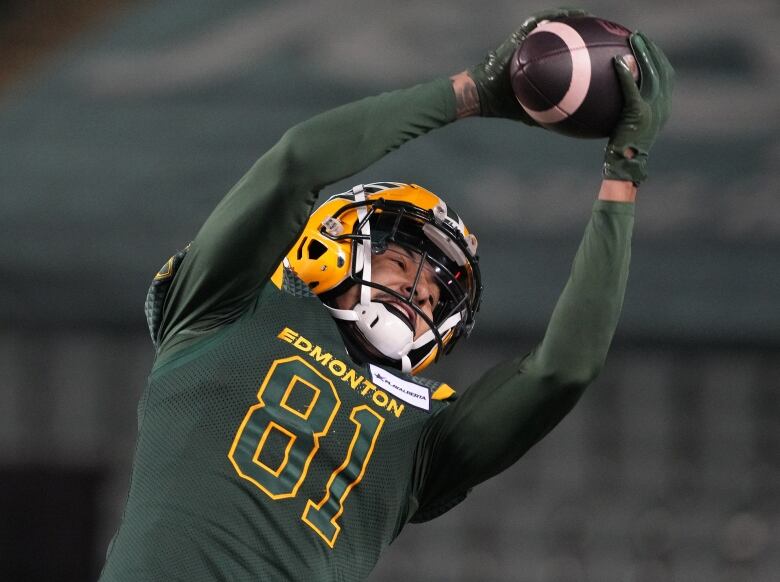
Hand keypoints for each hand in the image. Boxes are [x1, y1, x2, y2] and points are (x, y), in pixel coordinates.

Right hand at [467, 8, 589, 122]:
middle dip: (581, 34)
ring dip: (573, 19)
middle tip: (600, 34)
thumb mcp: (534, 112)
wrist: (484, 95)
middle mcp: (535, 51)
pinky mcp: (521, 35)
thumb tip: (572, 124)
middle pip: (563, 37)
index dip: (581, 54)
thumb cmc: (505, 106)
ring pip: (555, 23)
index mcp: (539, 66)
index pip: (563, 56)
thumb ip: (552, 114)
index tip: (598, 56)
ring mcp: (527, 41)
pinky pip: (543, 19)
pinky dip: (559, 15)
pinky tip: (576, 14)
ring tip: (591, 19)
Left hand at [603, 32, 674, 183]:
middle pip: (663, 70)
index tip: (648, 47)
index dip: (659, 59)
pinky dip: (626, 73)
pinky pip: (633, 88)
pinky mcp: (639, 113)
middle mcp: (663, 107)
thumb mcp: (625, 129)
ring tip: (633, 40)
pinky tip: (616, 61)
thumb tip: (609, 101)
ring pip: (652, 73)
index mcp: (662, 109)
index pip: (666, 77)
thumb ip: (625, 113)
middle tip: (638, 37)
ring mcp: (653, 110)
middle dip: (652, 50)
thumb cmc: (620, 153)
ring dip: (643, 53)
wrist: (624, 168)